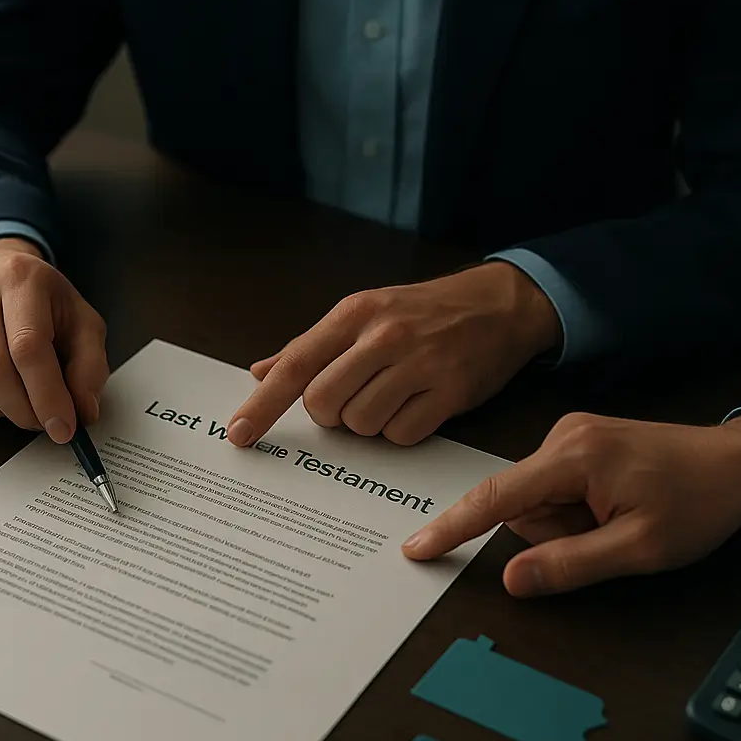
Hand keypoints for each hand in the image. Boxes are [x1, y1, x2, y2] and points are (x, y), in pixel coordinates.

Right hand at [0, 237, 107, 442]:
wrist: (2, 279)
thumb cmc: (46, 306)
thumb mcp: (83, 326)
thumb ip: (89, 367)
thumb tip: (83, 411)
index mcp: (20, 277)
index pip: (28, 347)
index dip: (47, 395)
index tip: (63, 428)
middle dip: (24, 410)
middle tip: (44, 423)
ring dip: (3, 412)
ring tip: (24, 402)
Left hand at [226, 262, 560, 447]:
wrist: (501, 304)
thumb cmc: (425, 311)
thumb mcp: (365, 313)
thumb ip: (312, 346)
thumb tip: (260, 371)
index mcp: (355, 314)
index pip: (295, 365)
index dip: (263, 405)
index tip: (240, 434)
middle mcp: (384, 336)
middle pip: (323, 404)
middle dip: (330, 414)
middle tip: (352, 397)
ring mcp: (420, 363)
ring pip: (361, 424)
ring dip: (368, 422)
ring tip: (392, 394)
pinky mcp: (451, 391)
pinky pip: (402, 435)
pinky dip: (402, 430)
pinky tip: (417, 404)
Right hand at [401, 413, 740, 595]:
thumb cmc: (699, 503)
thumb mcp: (638, 550)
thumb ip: (569, 566)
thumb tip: (511, 580)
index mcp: (574, 457)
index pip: (494, 499)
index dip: (452, 528)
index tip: (416, 548)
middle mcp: (564, 436)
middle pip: (520, 506)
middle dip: (556, 533)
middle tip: (612, 533)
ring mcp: (571, 435)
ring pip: (537, 501)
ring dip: (569, 523)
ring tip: (621, 517)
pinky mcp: (579, 442)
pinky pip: (553, 489)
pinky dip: (576, 509)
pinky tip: (617, 506)